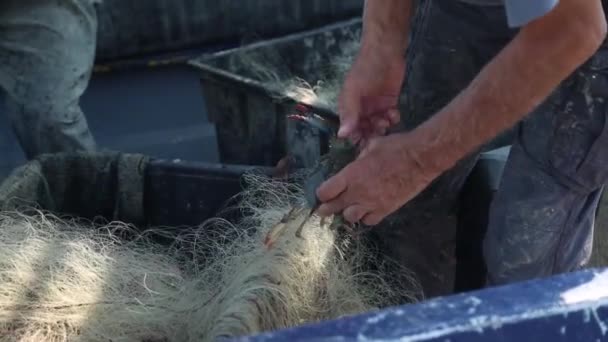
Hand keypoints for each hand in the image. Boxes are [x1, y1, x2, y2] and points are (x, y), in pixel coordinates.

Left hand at [315, 133, 439, 225]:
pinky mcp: (386, 210)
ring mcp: (372, 204)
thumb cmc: (395, 147)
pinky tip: (367, 210)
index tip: (322, 193)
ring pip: (349, 218)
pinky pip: (369, 221)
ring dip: (347, 212)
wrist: (420, 159)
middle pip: (333, 208)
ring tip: (349, 207)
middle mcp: (358, 193)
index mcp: (351, 175)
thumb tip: (354, 164)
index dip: (321, 194)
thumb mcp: (370, 147)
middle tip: (324, 209)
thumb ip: (358, 160)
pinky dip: (365, 217)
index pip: (325, 192)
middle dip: (326, 209)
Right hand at [337, 48, 405, 146]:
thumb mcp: (353, 91)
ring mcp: (376, 108)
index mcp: (349, 108)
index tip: (363, 139)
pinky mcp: (389, 104)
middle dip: (371, 133)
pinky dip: (393, 119)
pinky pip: (390, 118)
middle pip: (365, 131)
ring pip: (378, 126)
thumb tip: (342, 134)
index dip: (356, 137)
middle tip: (377, 129)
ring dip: (382, 127)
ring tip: (385, 120)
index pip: (350, 129)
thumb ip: (349, 113)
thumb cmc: (365, 69)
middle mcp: (361, 110)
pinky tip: (393, 113)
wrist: (386, 53)